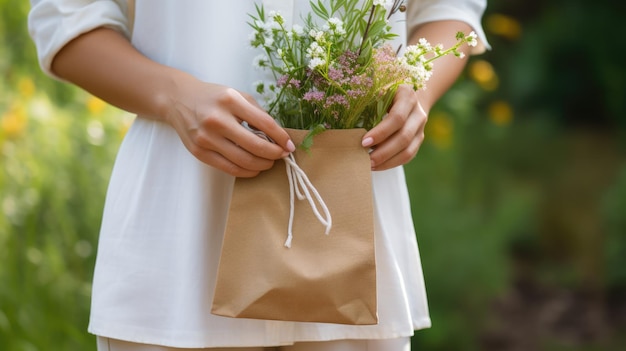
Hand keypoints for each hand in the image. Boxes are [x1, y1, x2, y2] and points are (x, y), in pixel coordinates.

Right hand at [164, 76, 294, 177]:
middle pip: (255, 146)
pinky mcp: (199, 152)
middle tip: (281, 156)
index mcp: (230, 100)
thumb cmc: (212, 97)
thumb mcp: (236, 95)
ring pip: (243, 161)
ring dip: (262, 165)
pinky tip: (254, 168)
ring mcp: (206, 138)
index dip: (281, 138)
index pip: (264, 123)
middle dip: (274, 154)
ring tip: (269, 162)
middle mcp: (217, 119)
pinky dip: (246, 171)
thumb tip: (278, 136)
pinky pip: (229, 168)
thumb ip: (257, 113)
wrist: (178, 99)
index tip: (289, 146)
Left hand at [361, 85, 427, 170]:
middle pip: (403, 137)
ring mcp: (420, 128)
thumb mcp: (378, 90)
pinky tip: (377, 165)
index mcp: (407, 96)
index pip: (397, 118)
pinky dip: (392, 163)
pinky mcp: (418, 140)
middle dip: (383, 151)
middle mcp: (418, 113)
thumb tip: (347, 120)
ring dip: (387, 161)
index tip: (364, 142)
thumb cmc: (385, 93)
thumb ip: (369, 101)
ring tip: (369, 165)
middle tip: (365, 158)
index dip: (381, 132)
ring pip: (408, 150)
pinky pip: (408, 156)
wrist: (408, 96)